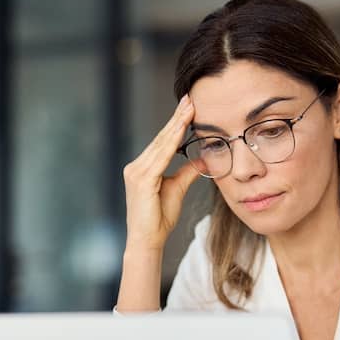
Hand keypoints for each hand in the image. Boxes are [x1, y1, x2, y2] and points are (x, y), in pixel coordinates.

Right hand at [121, 94, 201, 251]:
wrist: (147, 241)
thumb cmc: (158, 219)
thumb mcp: (177, 189)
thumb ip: (187, 172)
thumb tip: (203, 159)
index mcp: (143, 168)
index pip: (162, 142)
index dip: (175, 123)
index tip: (188, 106)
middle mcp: (136, 167)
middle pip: (161, 138)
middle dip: (176, 118)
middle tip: (190, 98)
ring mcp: (137, 172)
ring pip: (161, 144)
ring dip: (176, 124)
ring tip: (189, 108)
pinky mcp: (142, 179)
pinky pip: (160, 156)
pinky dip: (171, 141)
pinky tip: (181, 129)